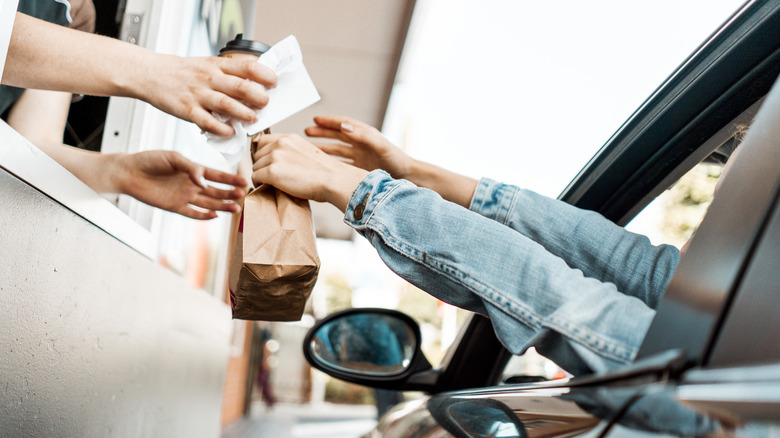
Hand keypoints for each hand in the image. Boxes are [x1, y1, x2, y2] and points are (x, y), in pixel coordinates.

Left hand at [113, 151, 247, 219]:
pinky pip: (192, 212)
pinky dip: (203, 215)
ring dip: (222, 206)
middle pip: (216, 191)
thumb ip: (190, 167)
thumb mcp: (172, 157)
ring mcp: (184, 196)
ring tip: (235, 208)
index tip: (244, 181)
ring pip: (208, 203)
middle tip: (242, 195)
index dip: (230, 179)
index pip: (217, 175)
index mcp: (193, 170)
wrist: (129, 172)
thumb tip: (204, 182)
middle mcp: (192, 184)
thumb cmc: (149, 160)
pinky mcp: (174, 206)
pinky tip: (215, 215)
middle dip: (230, 193)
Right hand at [137, 55, 276, 136]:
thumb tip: (257, 86)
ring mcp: (198, 94)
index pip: (248, 67)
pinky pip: (208, 122)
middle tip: (266, 104)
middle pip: (241, 87)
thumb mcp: (207, 64)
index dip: (265, 75)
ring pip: (227, 104)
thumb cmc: (183, 72)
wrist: (150, 74)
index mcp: (217, 65)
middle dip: (258, 97)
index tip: (274, 83)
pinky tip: (230, 132)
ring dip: (244, 113)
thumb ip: (229, 74)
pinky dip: (221, 129)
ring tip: (253, 119)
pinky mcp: (187, 110)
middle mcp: (209, 78)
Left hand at [252, 134, 367, 210]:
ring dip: (261, 175)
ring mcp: (275, 157)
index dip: (263, 154)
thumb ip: (291, 152)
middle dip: (262, 165)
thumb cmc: (325, 172)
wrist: (333, 179)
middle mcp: (280, 144)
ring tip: (272, 183)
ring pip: (255, 166)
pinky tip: (269, 187)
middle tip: (271, 176)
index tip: (265, 162)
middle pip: (257, 154)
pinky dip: (259, 184)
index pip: (263, 141)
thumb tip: (278, 161)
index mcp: (289, 138)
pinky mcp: (272, 171)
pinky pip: (255, 177)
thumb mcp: (306, 152)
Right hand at [305, 116, 412, 177]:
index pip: (343, 124)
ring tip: (308, 147)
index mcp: (365, 135)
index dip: (329, 121)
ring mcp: (359, 156)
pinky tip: (320, 165)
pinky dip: (330, 163)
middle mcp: (361, 144)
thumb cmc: (397, 161)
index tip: (315, 119)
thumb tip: (344, 126)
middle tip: (306, 131)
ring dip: (323, 147)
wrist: (407, 178)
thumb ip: (363, 136)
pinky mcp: (359, 169)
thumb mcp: (380, 146)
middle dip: (322, 133)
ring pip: (336, 150)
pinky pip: (341, 163)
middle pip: (337, 135)